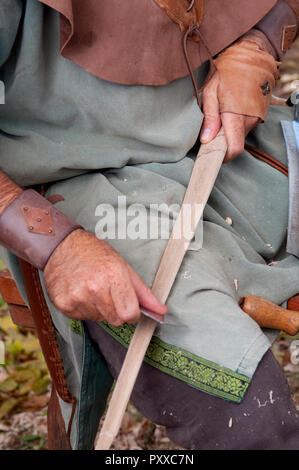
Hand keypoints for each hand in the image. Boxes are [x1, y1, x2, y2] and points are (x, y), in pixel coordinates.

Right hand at [44, 229, 166, 325]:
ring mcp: (77, 297)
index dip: (132, 313)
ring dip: (98, 309)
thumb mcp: (123, 267)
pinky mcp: (64, 304)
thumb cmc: (94, 254)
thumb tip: (161, 310)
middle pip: (115, 320)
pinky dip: (84, 308)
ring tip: (92, 289)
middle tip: (108, 292)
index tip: (129, 307)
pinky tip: (80, 292)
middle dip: (116, 311)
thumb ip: (143, 292)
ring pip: (98, 319)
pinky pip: (82, 318)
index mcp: (113, 277)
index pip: (130, 314)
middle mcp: (95, 288)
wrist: (62, 246)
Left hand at [200, 70, 259, 161]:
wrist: (250, 54)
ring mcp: (256, 118)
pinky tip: (228, 112)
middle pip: (235, 143)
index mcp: (236, 117)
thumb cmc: (227, 71)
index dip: (223, 156)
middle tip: (209, 133)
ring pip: (240, 135)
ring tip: (218, 117)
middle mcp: (249, 120)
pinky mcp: (259, 114)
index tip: (211, 153)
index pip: (234, 149)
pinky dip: (235, 125)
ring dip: (228, 132)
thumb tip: (206, 139)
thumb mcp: (210, 91)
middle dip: (222, 143)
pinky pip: (245, 127)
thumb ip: (209, 117)